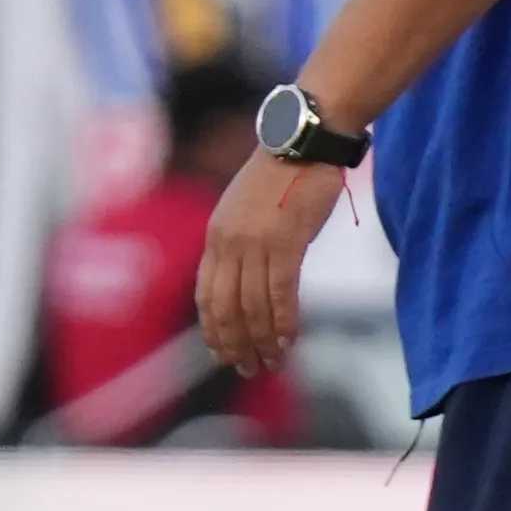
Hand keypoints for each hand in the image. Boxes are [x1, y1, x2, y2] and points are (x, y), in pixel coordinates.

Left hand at [198, 149, 350, 379]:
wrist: (303, 140)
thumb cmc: (287, 171)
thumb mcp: (253, 208)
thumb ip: (249, 239)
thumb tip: (259, 268)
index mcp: (217, 236)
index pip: (207, 295)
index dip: (213, 329)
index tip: (223, 353)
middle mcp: (228, 243)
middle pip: (225, 307)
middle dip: (235, 344)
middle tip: (248, 369)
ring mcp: (255, 242)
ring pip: (251, 305)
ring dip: (262, 340)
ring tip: (272, 363)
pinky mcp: (285, 241)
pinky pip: (280, 291)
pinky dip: (283, 320)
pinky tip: (289, 339)